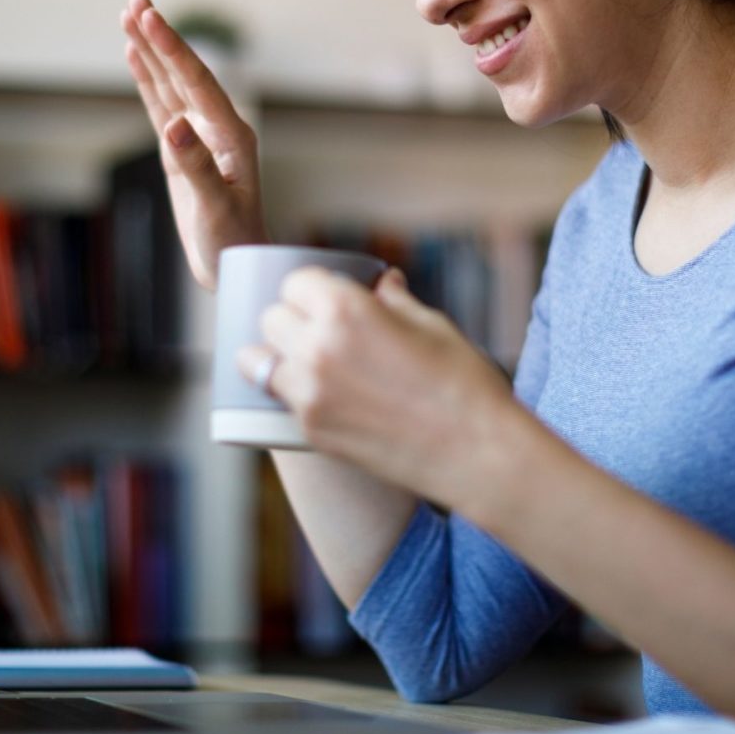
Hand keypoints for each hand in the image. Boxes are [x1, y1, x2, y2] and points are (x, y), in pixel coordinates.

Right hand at [121, 0, 268, 290]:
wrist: (236, 265)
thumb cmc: (232, 241)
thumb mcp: (215, 207)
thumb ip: (197, 165)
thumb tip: (173, 126)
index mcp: (231, 136)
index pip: (197, 82)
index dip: (171, 49)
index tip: (149, 18)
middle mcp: (217, 128)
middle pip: (184, 73)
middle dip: (160, 37)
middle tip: (137, 0)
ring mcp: (199, 136)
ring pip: (170, 84)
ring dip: (152, 51)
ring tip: (131, 13)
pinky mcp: (182, 149)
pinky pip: (161, 105)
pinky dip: (148, 80)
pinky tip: (135, 57)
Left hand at [237, 266, 519, 505]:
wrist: (476, 452)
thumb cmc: (463, 382)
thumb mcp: (432, 325)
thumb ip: (393, 300)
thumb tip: (382, 281)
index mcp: (347, 310)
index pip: (295, 282)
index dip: (312, 289)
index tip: (325, 298)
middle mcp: (317, 348)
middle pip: (271, 318)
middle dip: (292, 319)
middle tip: (319, 330)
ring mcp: (309, 393)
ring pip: (258, 361)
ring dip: (278, 356)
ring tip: (306, 362)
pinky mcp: (310, 430)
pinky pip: (280, 399)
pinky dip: (291, 391)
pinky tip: (319, 393)